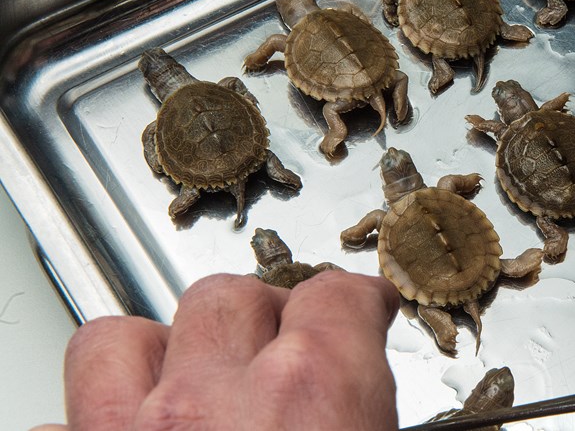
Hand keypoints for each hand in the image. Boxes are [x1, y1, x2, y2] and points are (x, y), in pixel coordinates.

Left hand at [34, 271, 398, 429]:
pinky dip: (93, 421)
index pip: (337, 296)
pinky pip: (63, 418)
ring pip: (123, 339)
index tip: (361, 311)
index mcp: (312, 397)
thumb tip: (370, 397)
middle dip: (263, 319)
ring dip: (159, 353)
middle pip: (232, 298)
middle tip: (282, 357)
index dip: (355, 302)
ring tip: (188, 383)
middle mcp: (210, 404)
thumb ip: (368, 407)